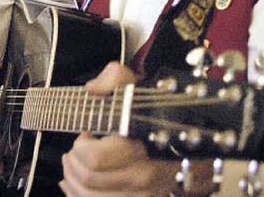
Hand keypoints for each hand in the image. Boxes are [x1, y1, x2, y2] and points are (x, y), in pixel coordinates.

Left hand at [60, 62, 213, 195]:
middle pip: (88, 179)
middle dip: (72, 162)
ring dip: (73, 181)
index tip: (85, 136)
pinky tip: (73, 186)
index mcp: (141, 145)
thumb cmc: (158, 117)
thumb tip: (93, 89)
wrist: (191, 147)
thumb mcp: (138, 90)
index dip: (81, 146)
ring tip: (73, 166)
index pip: (94, 158)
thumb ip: (115, 79)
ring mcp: (144, 196)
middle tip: (73, 152)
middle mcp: (145, 177)